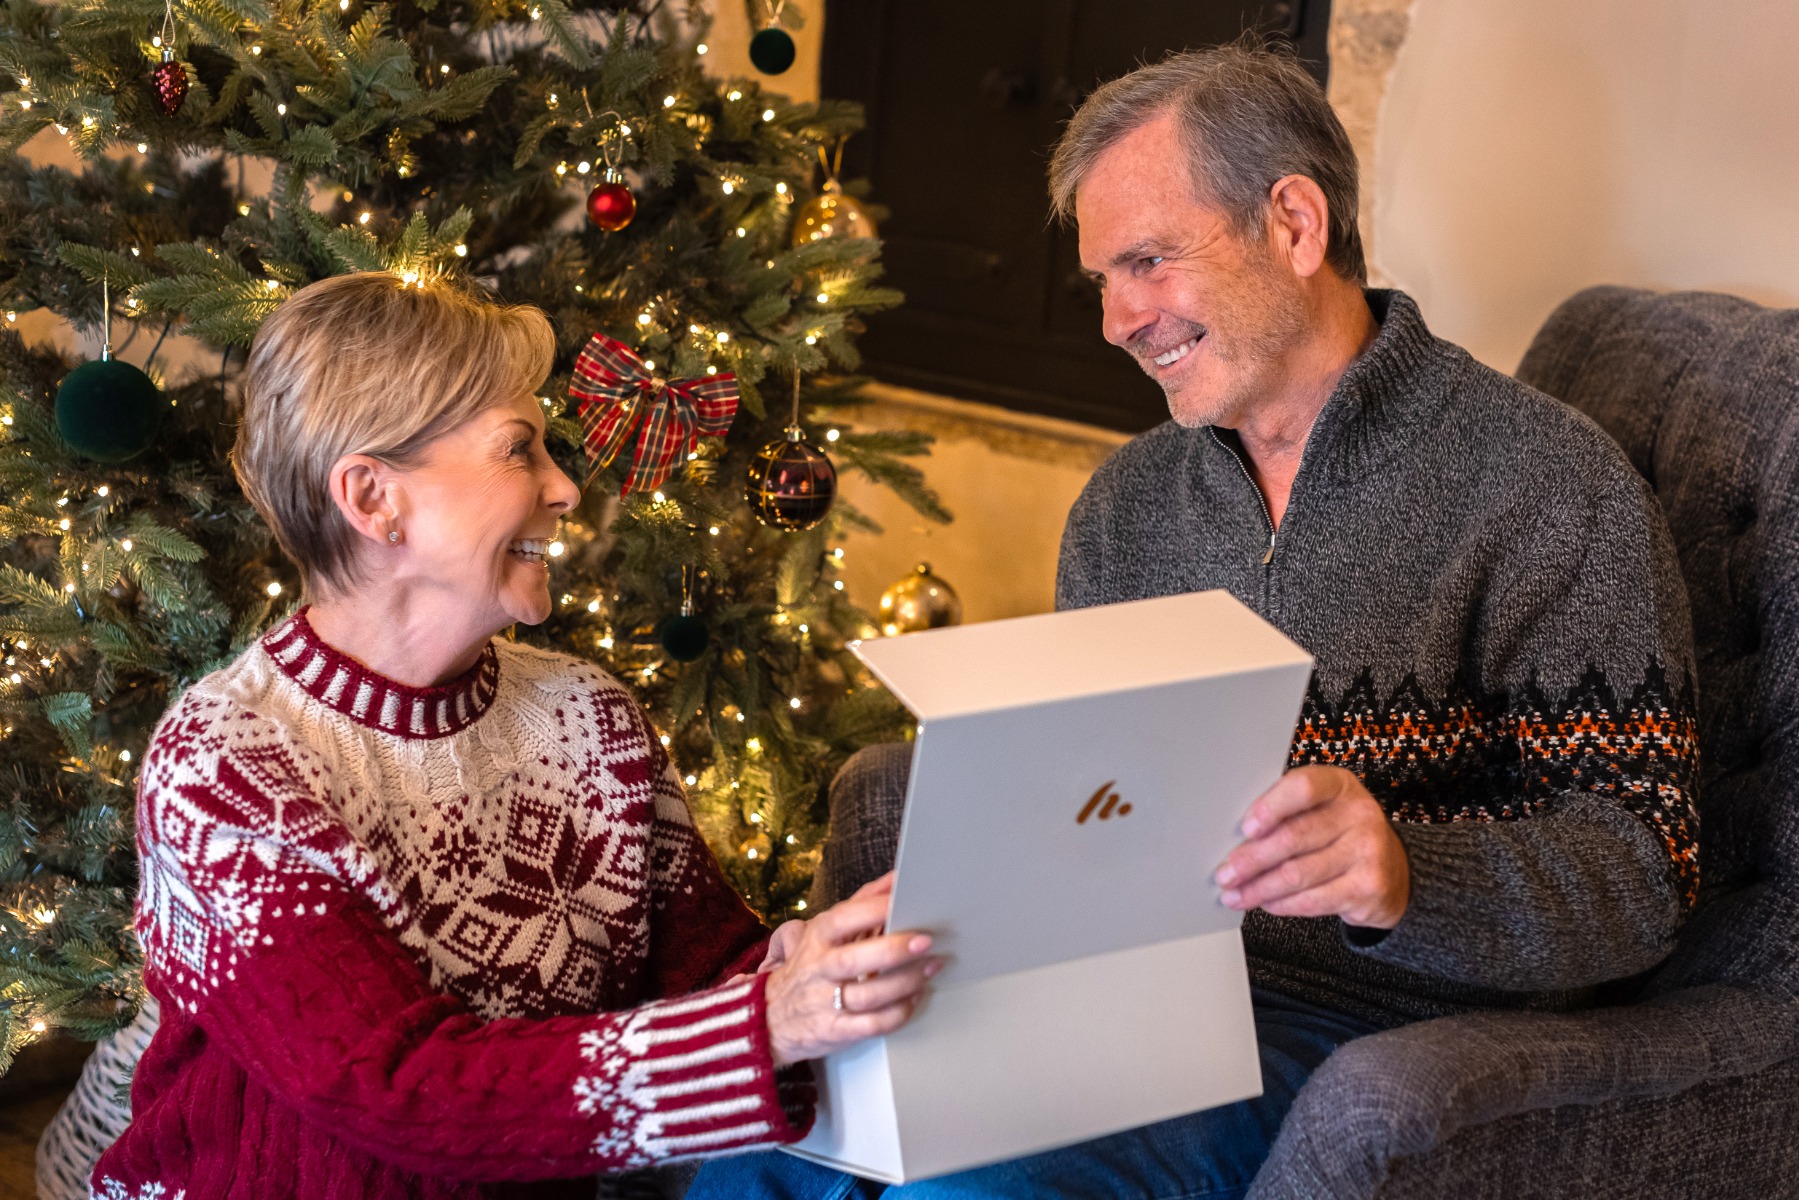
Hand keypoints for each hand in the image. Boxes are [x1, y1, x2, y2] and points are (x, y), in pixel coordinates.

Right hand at [764, 873, 939, 1066]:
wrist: (770, 1018)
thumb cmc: (809, 967)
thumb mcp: (823, 931)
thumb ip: (860, 903)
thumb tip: (896, 877)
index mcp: (816, 939)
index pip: (841, 920)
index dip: (873, 910)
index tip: (903, 901)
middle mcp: (818, 970)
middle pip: (853, 960)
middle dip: (892, 950)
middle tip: (926, 941)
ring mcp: (825, 1003)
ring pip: (868, 995)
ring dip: (904, 982)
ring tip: (930, 967)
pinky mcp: (836, 1031)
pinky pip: (872, 1025)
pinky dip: (898, 1012)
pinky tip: (914, 997)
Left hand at [1214, 766, 1409, 928]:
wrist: (1393, 868)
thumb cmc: (1341, 832)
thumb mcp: (1323, 808)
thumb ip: (1289, 813)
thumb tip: (1236, 839)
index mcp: (1339, 785)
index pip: (1303, 788)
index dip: (1271, 807)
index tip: (1245, 828)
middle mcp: (1359, 814)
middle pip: (1294, 837)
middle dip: (1251, 859)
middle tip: (1225, 874)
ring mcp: (1368, 851)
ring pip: (1298, 874)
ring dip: (1259, 888)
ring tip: (1235, 894)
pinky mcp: (1368, 887)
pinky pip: (1314, 900)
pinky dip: (1282, 904)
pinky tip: (1265, 903)